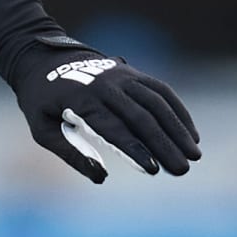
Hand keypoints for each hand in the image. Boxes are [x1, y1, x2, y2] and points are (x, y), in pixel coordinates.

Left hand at [6, 40, 200, 183]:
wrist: (44, 59)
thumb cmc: (42, 102)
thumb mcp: (42, 129)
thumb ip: (70, 153)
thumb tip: (101, 176)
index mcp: (81, 99)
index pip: (114, 128)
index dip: (135, 149)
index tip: (154, 169)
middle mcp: (107, 85)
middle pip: (142, 117)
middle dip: (165, 144)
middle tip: (183, 169)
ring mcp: (123, 76)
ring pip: (158, 102)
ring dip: (178, 129)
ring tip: (194, 155)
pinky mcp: (133, 73)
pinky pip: (161, 91)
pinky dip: (178, 111)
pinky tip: (190, 134)